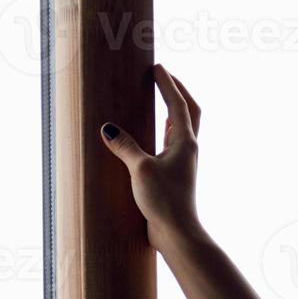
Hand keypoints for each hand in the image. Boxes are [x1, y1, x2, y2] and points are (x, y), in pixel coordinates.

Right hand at [100, 63, 202, 250]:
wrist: (177, 231)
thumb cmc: (164, 200)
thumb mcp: (140, 169)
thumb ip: (124, 146)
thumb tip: (108, 128)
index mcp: (185, 142)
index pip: (178, 104)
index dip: (168, 84)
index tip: (158, 67)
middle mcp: (188, 149)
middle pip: (189, 111)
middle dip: (177, 91)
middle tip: (163, 75)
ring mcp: (182, 161)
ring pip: (181, 126)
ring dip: (173, 108)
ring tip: (159, 95)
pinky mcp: (174, 172)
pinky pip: (171, 142)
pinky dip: (165, 127)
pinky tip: (154, 130)